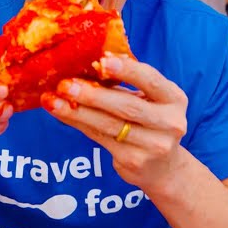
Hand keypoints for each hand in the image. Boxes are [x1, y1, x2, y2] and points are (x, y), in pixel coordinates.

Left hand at [45, 54, 187, 188]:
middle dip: (93, 95)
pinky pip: (100, 138)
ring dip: (77, 112)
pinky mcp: (135, 161)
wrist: (163, 167)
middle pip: (127, 106)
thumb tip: (88, 64)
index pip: (151, 80)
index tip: (102, 60)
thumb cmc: (149, 122)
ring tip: (53, 101)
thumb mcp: (148, 100)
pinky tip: (62, 114)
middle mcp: (170, 123)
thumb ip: (125, 84)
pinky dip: (78, 124)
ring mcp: (154, 145)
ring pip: (109, 125)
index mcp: (174, 99)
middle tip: (65, 85)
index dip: (127, 70)